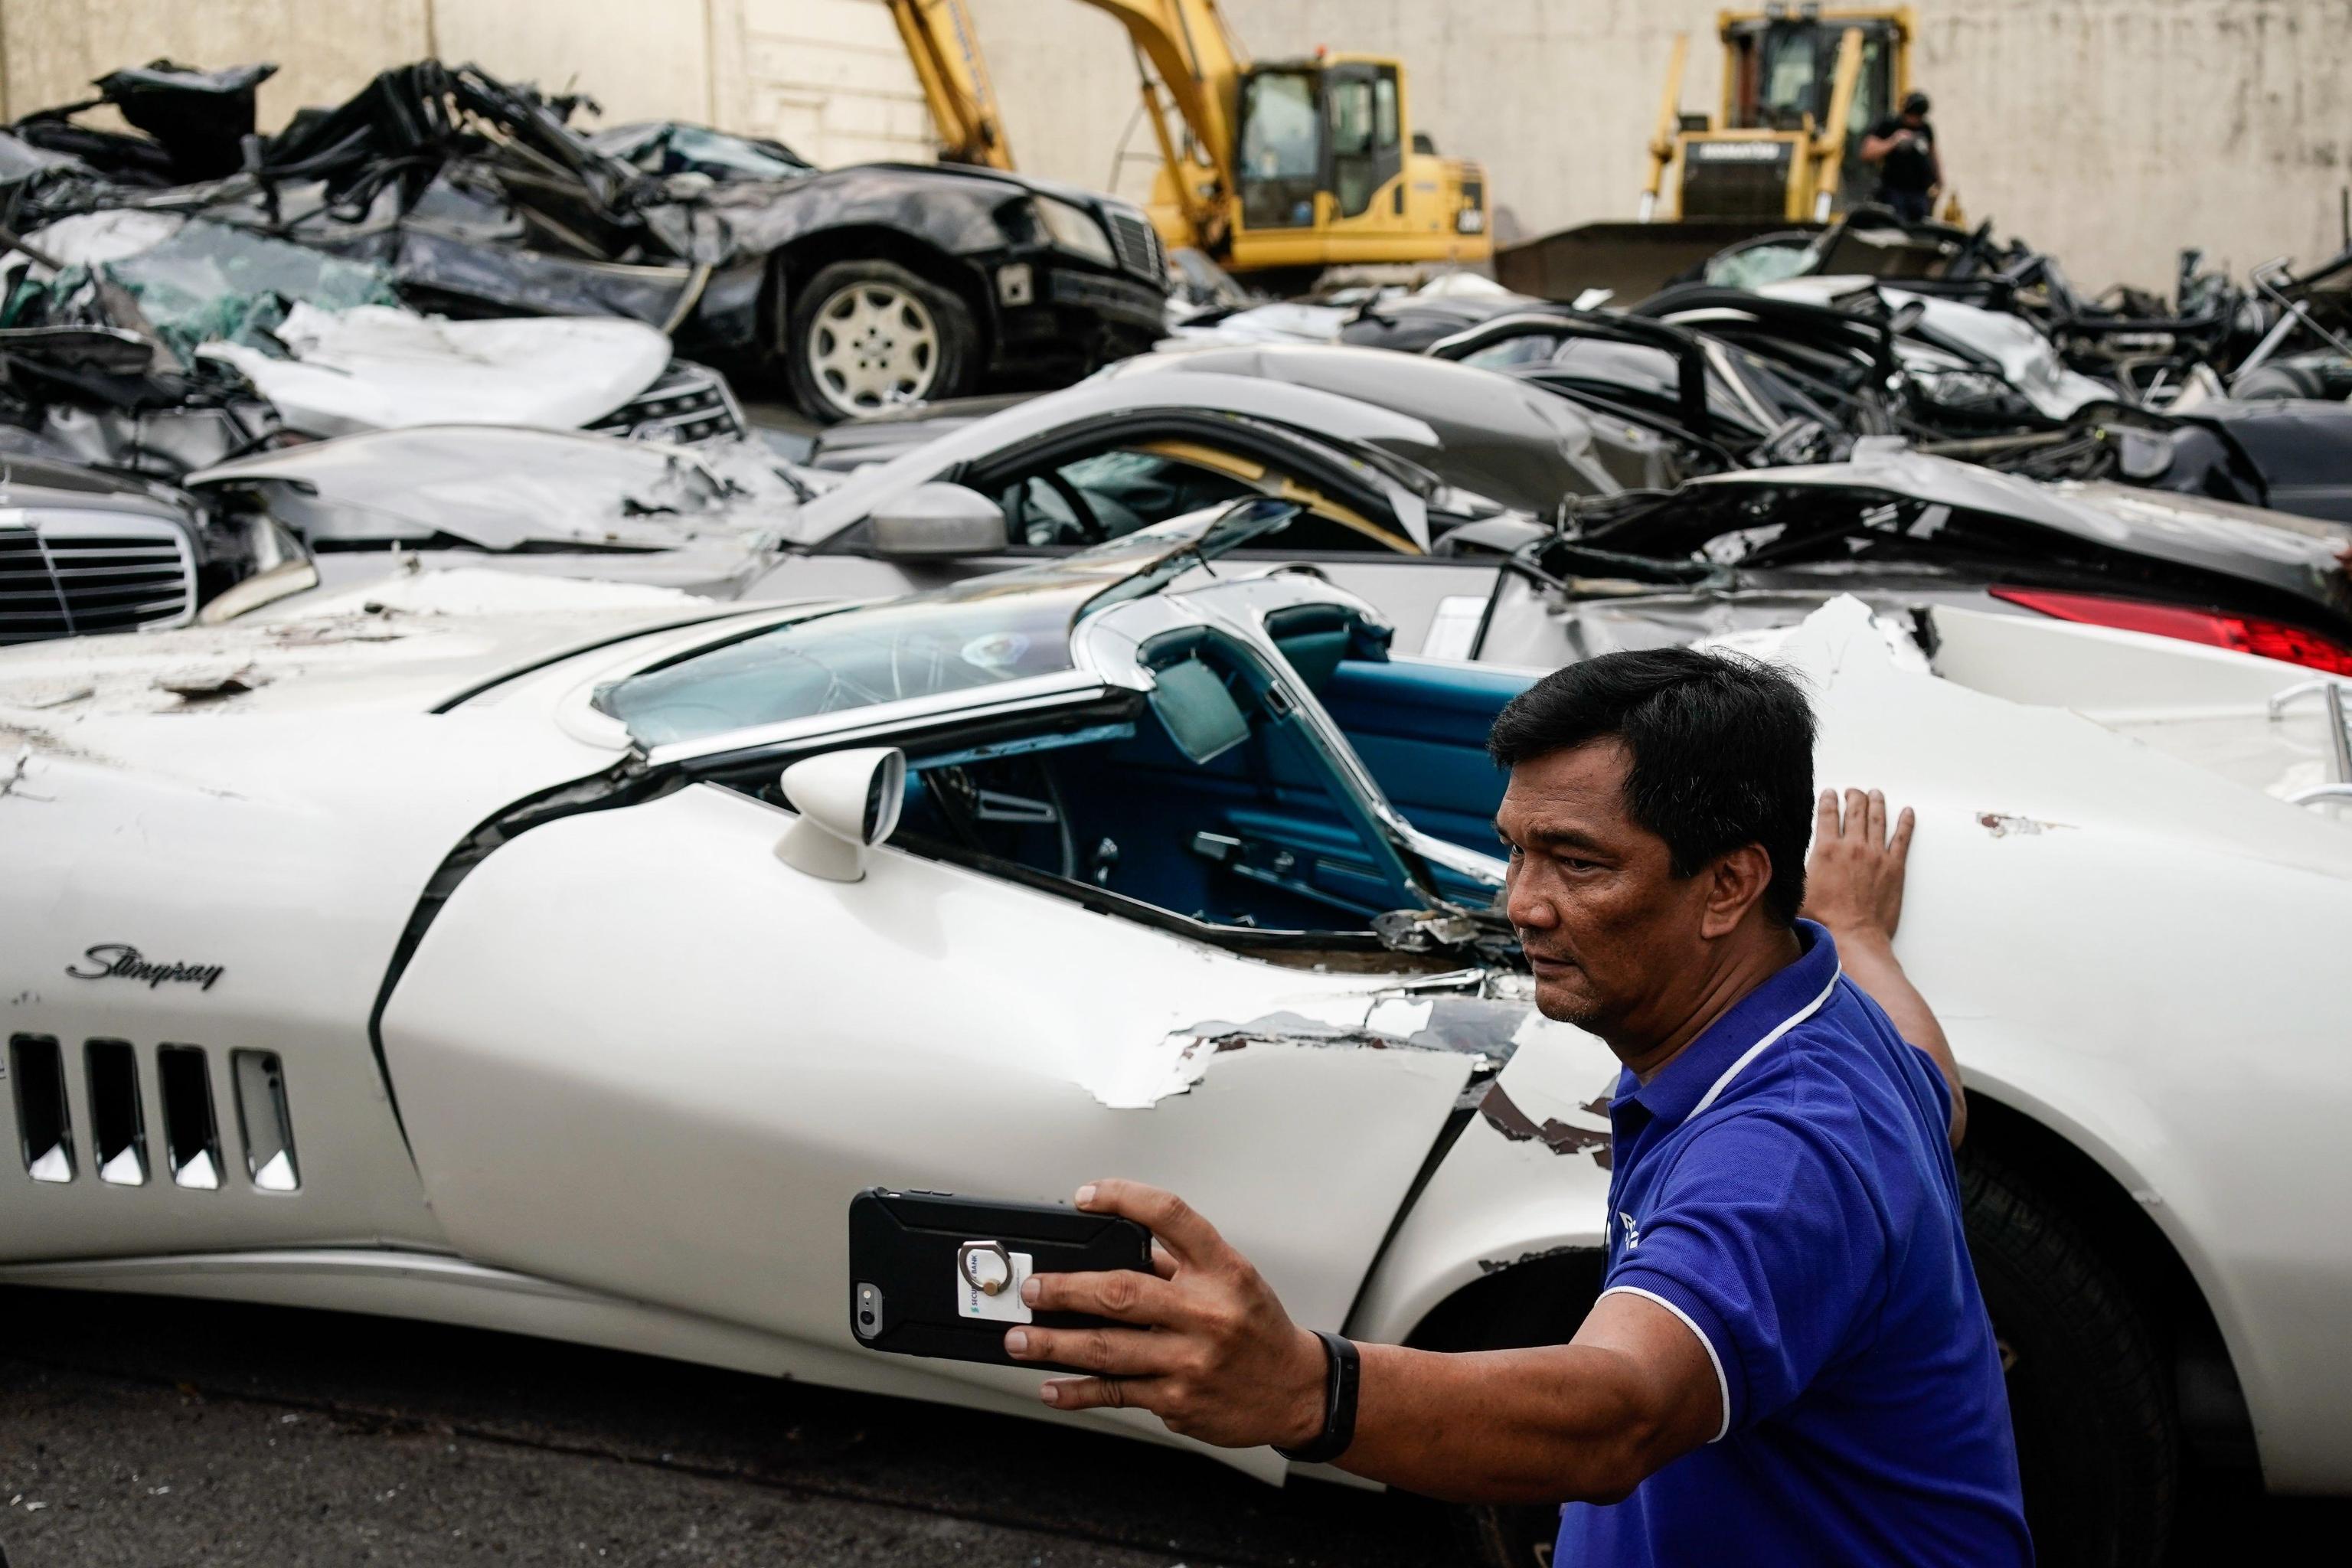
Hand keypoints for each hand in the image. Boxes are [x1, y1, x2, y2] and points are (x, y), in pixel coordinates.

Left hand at [1004, 1180, 1330, 1450]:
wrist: (1296, 1391)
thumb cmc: (1259, 1328)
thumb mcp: (1233, 1278)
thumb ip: (1179, 1261)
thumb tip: (1113, 1248)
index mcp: (1223, 1269)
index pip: (1171, 1216)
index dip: (1125, 1198)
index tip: (1087, 1196)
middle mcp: (1207, 1312)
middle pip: (1122, 1291)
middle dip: (1066, 1289)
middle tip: (1033, 1288)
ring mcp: (1190, 1361)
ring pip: (1107, 1349)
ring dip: (1054, 1344)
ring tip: (1021, 1338)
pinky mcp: (1178, 1400)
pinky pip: (1117, 1392)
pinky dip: (1078, 1391)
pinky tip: (1053, 1387)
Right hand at [1800, 787, 1913, 947]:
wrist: (1853, 935)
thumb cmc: (1825, 919)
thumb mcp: (1799, 888)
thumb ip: (1799, 866)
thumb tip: (1786, 856)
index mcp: (1827, 850)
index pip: (1827, 815)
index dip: (1828, 800)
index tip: (1829, 793)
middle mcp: (1853, 846)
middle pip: (1855, 811)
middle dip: (1853, 796)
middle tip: (1852, 792)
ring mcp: (1876, 855)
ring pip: (1878, 819)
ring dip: (1877, 803)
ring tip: (1876, 794)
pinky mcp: (1894, 867)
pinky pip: (1902, 838)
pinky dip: (1906, 823)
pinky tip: (1907, 813)